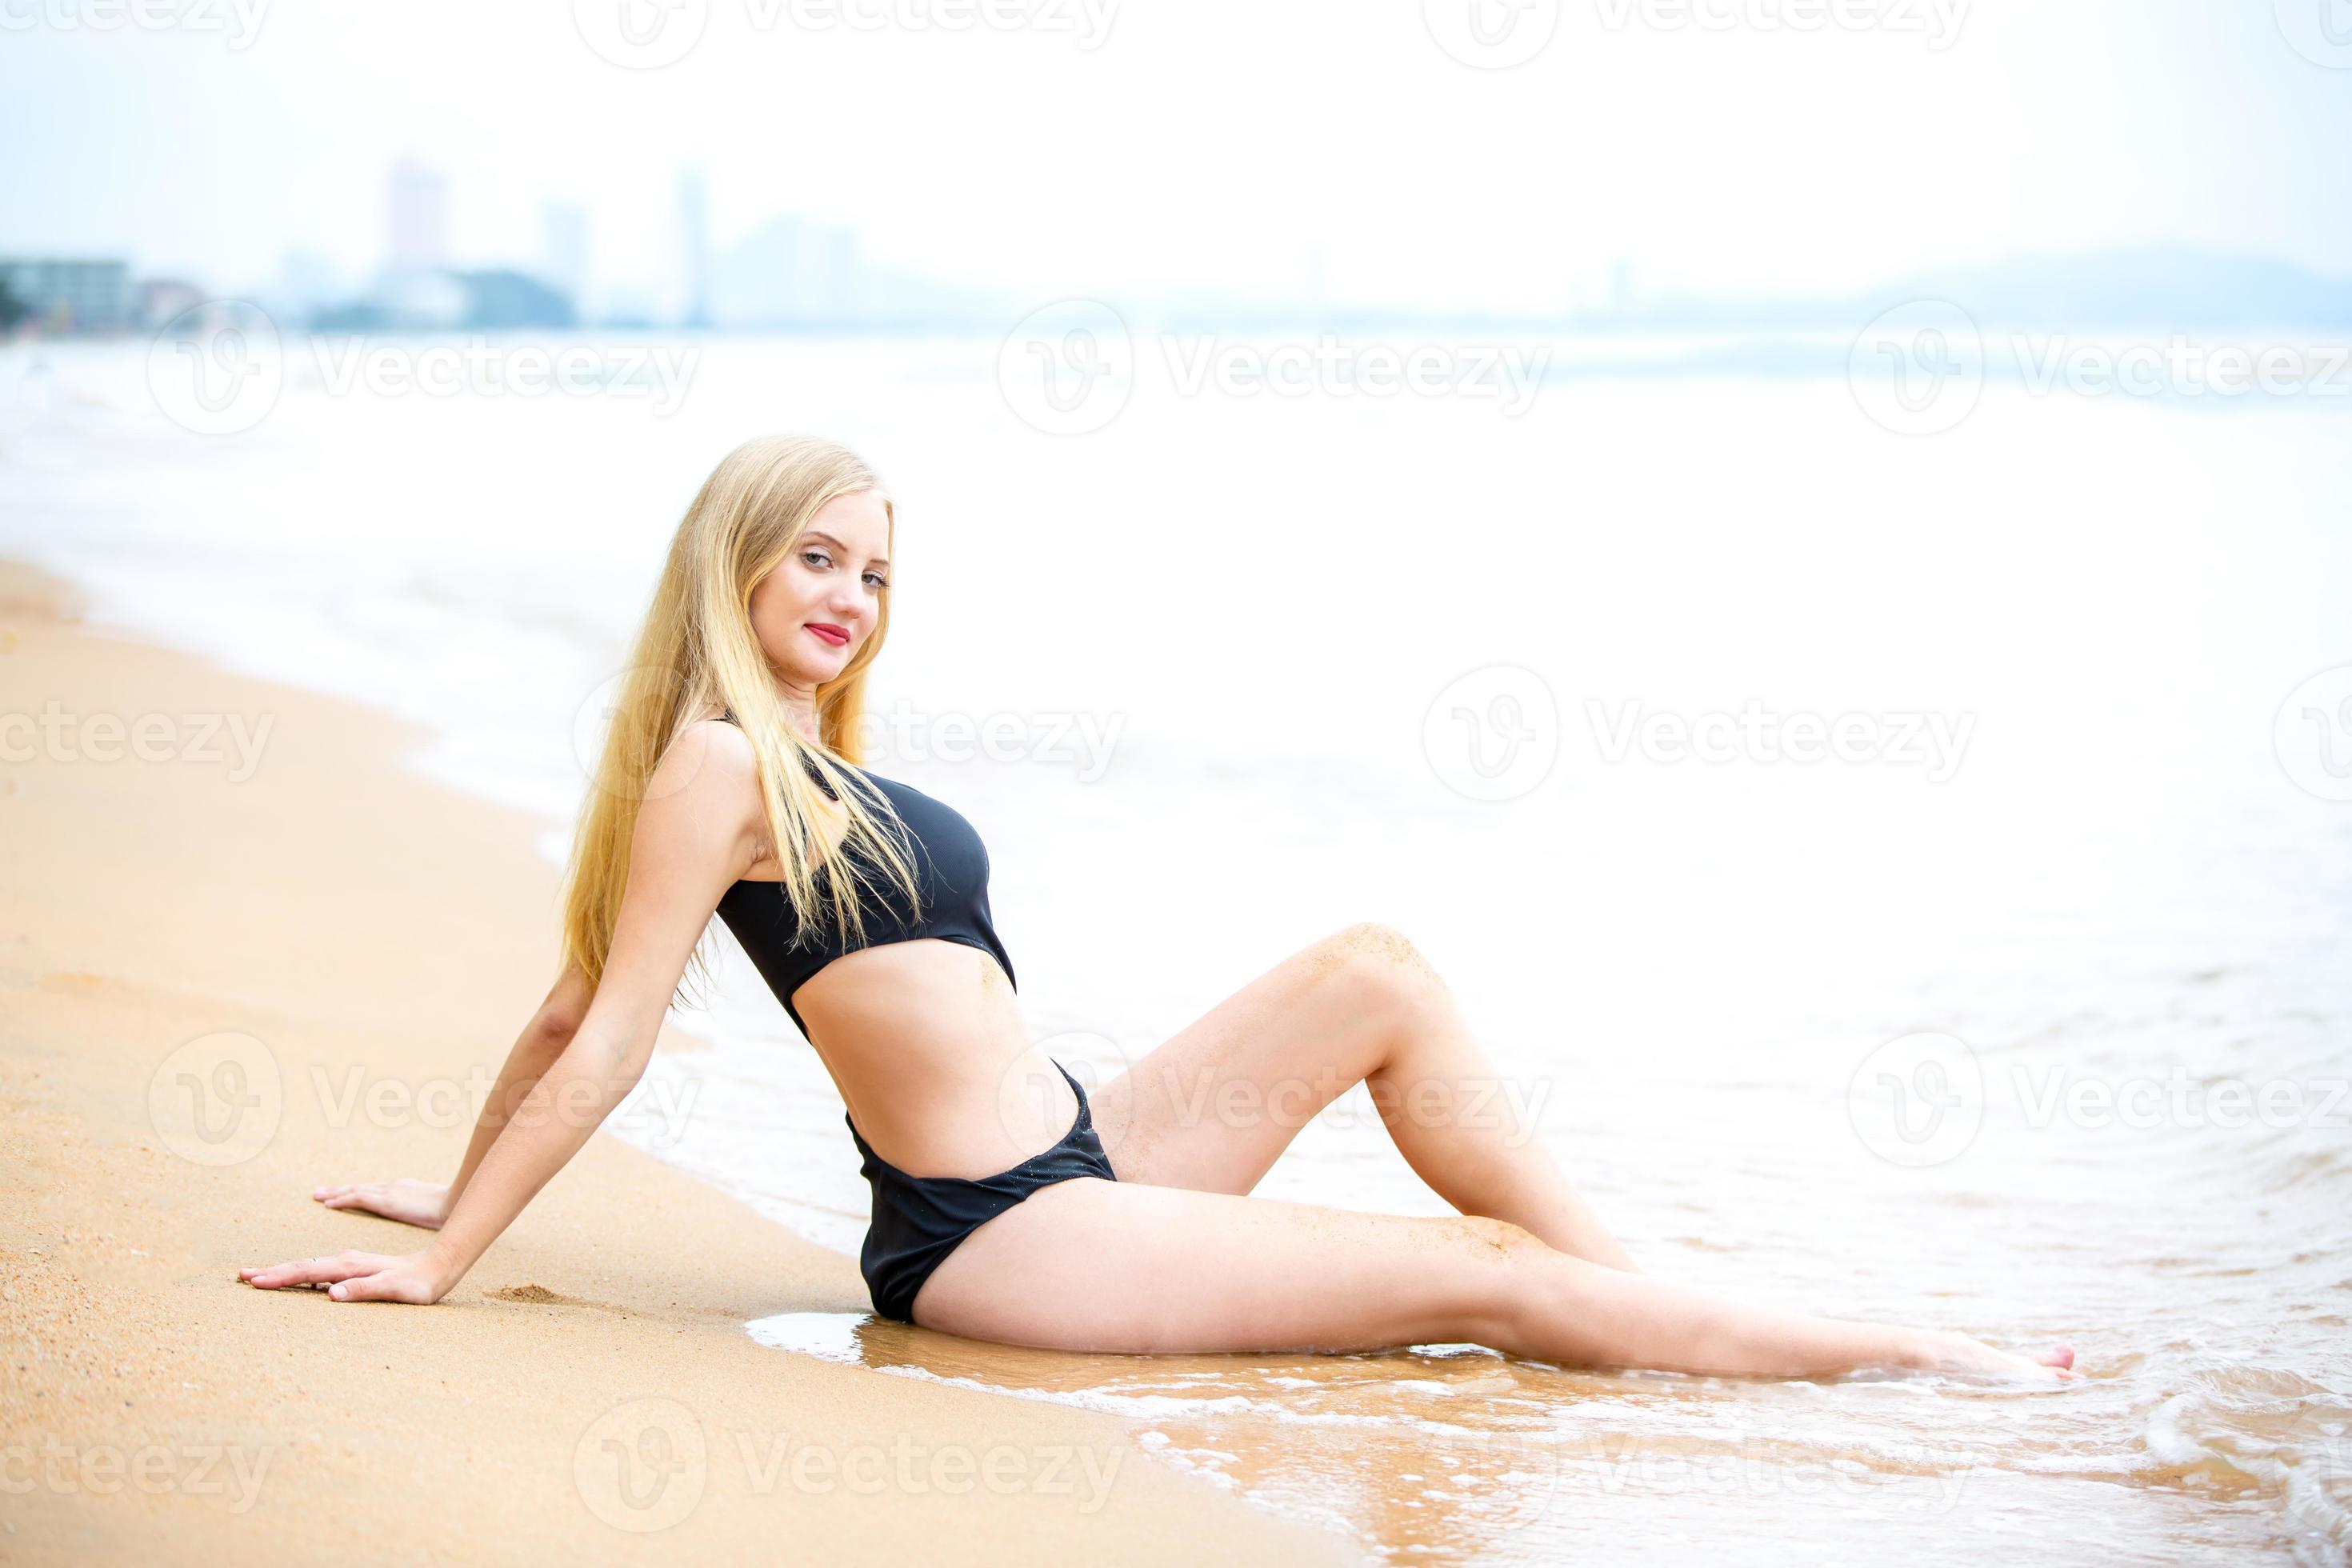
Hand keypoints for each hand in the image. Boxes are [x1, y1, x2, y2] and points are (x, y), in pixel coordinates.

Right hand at [238, 1248, 454, 1304]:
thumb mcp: (394, 1290)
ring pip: (310, 1265)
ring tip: (259, 1275)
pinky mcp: (355, 1268)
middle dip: (272, 1271)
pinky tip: (296, 1277)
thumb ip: (364, 1290)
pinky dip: (302, 1272)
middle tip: (242, 1275)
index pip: (308, 1271)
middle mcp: (347, 1261)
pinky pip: (322, 1269)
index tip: (253, 1281)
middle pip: (303, 1265)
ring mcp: (350, 1263)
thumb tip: (332, 1294)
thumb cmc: (418, 1284)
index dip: (280, 1277)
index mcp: (350, 1266)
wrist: (439, 1267)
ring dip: (284, 1270)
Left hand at [311, 1177, 450, 1228]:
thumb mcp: (428, 1210)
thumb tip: (412, 1221)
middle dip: (339, 1190)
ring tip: (318, 1195)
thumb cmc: (446, 1211)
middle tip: (320, 1191)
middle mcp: (392, 1187)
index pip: (372, 1191)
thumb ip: (416, 1212)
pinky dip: (342, 1200)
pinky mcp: (386, 1200)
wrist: (453, 1204)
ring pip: (355, 1191)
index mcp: (401, 1190)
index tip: (338, 1194)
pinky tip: (329, 1204)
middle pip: (359, 1188)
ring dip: (335, 1193)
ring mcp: (388, 1192)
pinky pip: (358, 1198)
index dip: (354, 1192)